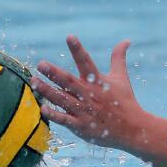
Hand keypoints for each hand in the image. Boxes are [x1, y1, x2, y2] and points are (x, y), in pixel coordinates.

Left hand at [32, 35, 144, 149]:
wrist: (133, 129)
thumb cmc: (125, 101)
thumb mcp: (121, 78)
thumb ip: (118, 58)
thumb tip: (126, 40)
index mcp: (98, 81)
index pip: (86, 62)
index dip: (78, 50)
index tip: (70, 37)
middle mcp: (90, 94)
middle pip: (69, 81)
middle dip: (54, 73)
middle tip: (41, 64)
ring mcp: (85, 110)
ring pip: (63, 99)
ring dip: (47, 90)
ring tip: (33, 81)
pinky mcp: (82, 126)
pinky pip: (65, 120)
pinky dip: (54, 115)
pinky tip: (42, 108)